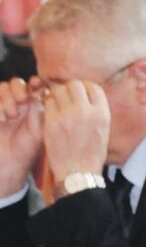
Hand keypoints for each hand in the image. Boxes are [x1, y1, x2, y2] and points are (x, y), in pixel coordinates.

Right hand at [0, 78, 43, 194]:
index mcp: (33, 106)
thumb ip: (39, 110)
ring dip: (7, 98)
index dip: (35, 83)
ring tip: (11, 116)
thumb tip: (40, 92)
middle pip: (16, 83)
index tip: (37, 85)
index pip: (34, 86)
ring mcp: (3, 107)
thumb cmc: (26, 149)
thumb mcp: (38, 129)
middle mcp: (17, 104)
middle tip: (22, 100)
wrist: (8, 163)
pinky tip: (2, 119)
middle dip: (19, 88)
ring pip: (2, 88)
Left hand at [41, 80, 109, 181]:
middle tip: (66, 98)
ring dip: (57, 94)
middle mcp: (86, 112)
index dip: (85, 88)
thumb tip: (85, 95)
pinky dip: (48, 104)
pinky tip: (51, 113)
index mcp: (102, 114)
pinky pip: (47, 102)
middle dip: (69, 89)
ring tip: (58, 105)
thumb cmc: (90, 154)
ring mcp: (68, 115)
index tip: (80, 94)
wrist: (78, 172)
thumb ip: (95, 111)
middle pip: (75, 85)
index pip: (93, 86)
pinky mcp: (52, 121)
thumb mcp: (103, 130)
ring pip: (58, 90)